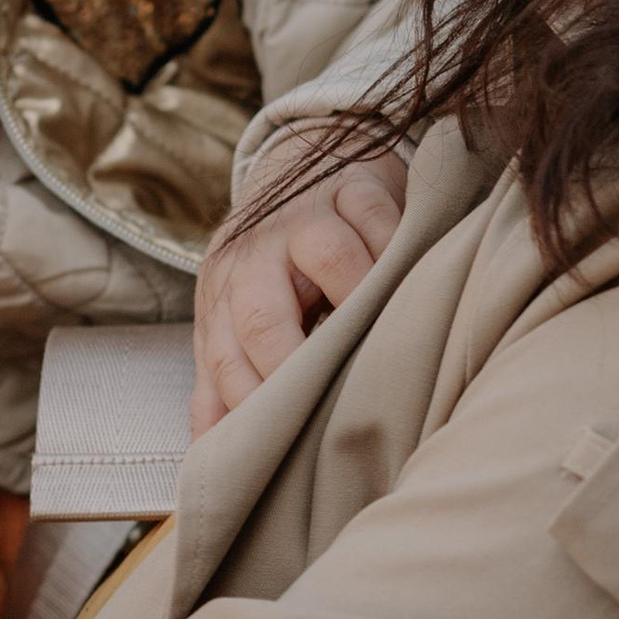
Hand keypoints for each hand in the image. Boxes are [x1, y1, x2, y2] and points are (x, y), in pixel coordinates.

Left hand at [191, 135, 409, 432]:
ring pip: (325, 256)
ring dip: (355, 299)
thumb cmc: (270, 264)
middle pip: (264, 315)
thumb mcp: (233, 319)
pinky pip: (375, 215)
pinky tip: (409, 279)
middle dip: (295, 365)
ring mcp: (304, 216)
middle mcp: (254, 256)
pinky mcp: (352, 185)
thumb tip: (210, 455)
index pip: (226, 361)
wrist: (293, 163)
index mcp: (222, 297)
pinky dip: (394, 247)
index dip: (253, 406)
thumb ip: (221, 385)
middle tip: (334, 408)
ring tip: (382, 342)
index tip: (284, 450)